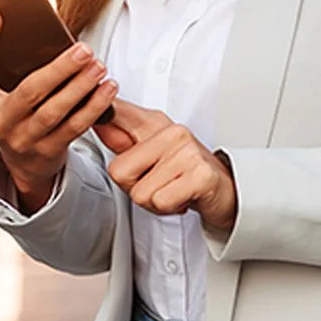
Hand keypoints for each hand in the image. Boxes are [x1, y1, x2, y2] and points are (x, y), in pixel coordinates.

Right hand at [0, 11, 116, 210]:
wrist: (22, 163)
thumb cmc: (10, 112)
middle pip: (29, 92)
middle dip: (60, 69)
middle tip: (84, 49)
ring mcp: (22, 140)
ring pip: (55, 112)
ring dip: (81, 88)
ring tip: (99, 66)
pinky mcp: (47, 152)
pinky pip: (74, 128)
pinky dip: (94, 107)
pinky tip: (107, 89)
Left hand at [95, 98, 238, 233]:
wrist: (226, 190)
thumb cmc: (185, 172)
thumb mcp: (151, 151)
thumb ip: (122, 137)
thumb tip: (97, 118)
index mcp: (154, 123)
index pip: (118, 112)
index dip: (101, 114)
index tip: (94, 112)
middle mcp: (171, 132)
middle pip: (119, 172)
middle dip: (135, 188)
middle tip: (158, 184)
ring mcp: (187, 151)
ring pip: (140, 193)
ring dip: (154, 202)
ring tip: (173, 190)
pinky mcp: (200, 174)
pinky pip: (161, 201)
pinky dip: (169, 208)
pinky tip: (183, 197)